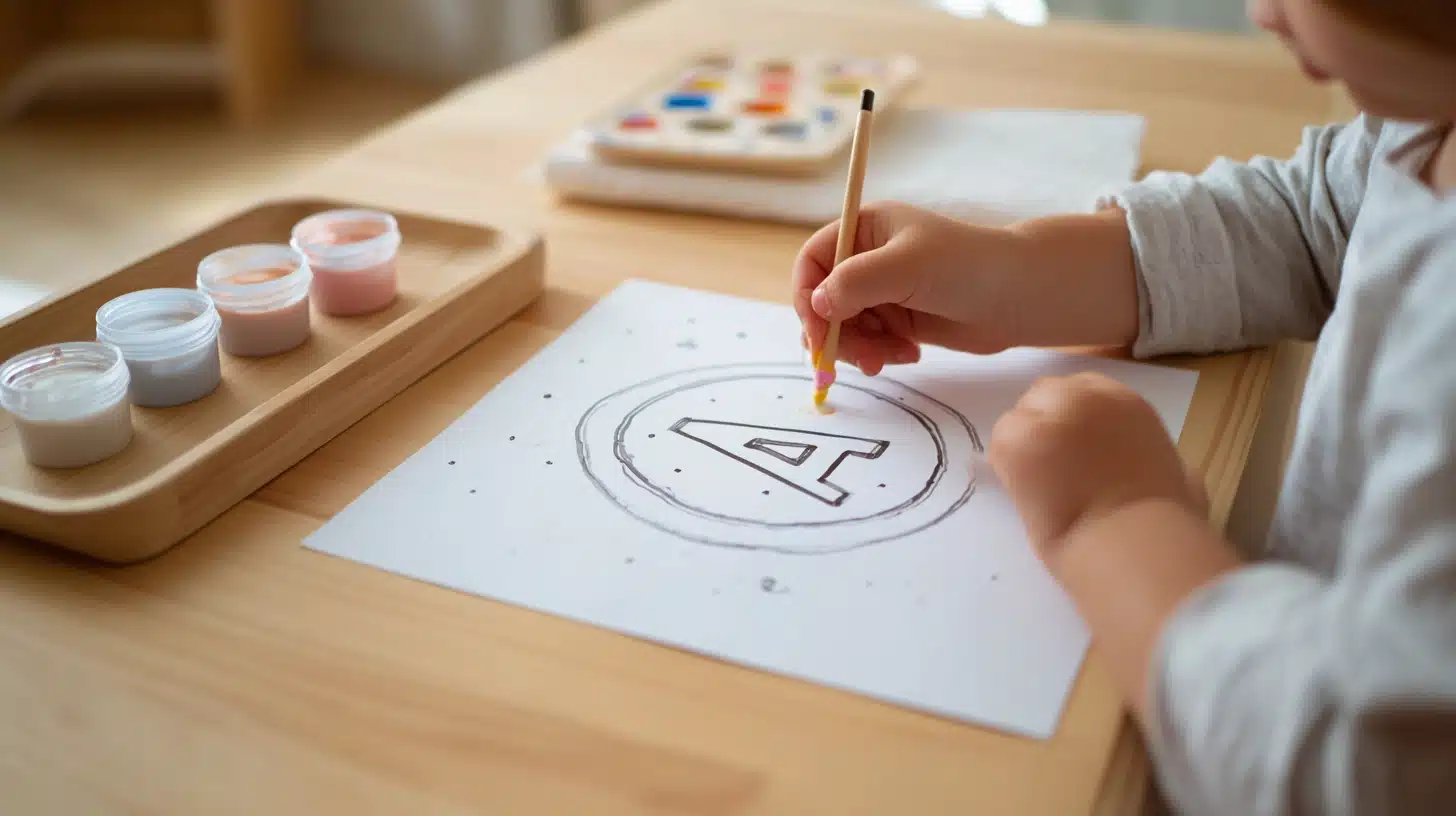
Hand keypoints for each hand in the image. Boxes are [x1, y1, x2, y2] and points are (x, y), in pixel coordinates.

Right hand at [791, 202, 1025, 375]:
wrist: (1021, 297)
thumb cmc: (967, 267)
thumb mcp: (905, 267)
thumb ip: (854, 283)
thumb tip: (817, 305)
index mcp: (866, 229)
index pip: (813, 260)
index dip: (807, 295)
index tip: (816, 331)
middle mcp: (869, 258)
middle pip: (823, 300)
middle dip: (834, 332)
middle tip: (852, 358)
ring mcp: (883, 291)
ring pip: (843, 327)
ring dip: (858, 348)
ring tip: (886, 360)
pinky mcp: (899, 320)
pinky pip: (869, 342)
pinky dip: (879, 354)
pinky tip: (908, 355)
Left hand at [988, 372, 1208, 561]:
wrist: (1131, 541)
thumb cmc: (1165, 520)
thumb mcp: (1179, 475)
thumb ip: (1153, 458)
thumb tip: (1157, 469)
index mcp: (1125, 402)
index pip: (1085, 389)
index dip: (1073, 418)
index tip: (1072, 447)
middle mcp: (1084, 396)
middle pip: (1046, 394)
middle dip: (1044, 424)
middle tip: (1048, 466)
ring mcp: (1047, 414)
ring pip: (1019, 418)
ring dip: (1024, 446)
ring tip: (1038, 486)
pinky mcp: (1016, 440)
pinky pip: (1000, 444)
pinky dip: (1007, 467)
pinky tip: (1026, 493)